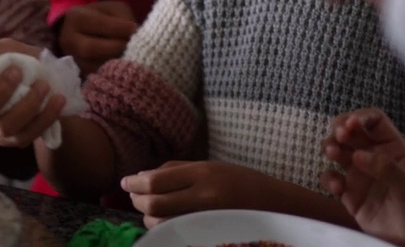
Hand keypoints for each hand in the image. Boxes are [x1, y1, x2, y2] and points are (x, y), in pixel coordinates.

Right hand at [0, 39, 63, 148]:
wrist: (52, 84)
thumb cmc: (23, 63)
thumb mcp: (10, 49)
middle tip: (17, 72)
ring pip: (3, 128)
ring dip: (27, 105)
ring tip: (44, 86)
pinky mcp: (14, 140)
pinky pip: (26, 136)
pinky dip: (45, 117)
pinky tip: (57, 100)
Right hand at [58, 1, 137, 74]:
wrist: (85, 30)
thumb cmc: (103, 17)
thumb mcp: (113, 9)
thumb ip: (123, 18)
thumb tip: (134, 35)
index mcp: (76, 18)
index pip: (97, 24)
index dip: (119, 28)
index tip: (135, 29)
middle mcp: (69, 40)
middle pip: (91, 49)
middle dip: (116, 47)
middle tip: (135, 45)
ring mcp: (74, 59)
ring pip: (94, 66)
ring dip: (117, 61)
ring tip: (132, 54)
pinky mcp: (82, 73)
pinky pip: (99, 76)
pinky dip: (114, 71)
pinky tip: (125, 65)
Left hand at [121, 160, 272, 227]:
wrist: (279, 209)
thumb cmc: (244, 185)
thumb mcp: (213, 168)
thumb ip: (178, 170)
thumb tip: (142, 175)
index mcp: (204, 173)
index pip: (156, 180)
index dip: (135, 183)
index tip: (125, 183)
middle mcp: (204, 196)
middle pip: (153, 203)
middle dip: (137, 201)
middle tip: (134, 198)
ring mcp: (207, 219)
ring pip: (160, 223)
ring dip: (148, 218)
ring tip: (151, 211)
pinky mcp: (207, 235)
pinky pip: (175, 234)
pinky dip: (163, 230)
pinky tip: (165, 224)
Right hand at [321, 108, 404, 245]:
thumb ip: (386, 169)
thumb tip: (358, 155)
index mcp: (392, 148)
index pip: (374, 121)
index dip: (361, 117)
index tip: (351, 124)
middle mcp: (372, 157)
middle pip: (350, 131)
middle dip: (340, 128)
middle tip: (338, 136)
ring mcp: (359, 175)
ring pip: (337, 151)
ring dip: (330, 147)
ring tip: (332, 153)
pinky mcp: (349, 195)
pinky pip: (332, 180)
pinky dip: (329, 179)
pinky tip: (337, 187)